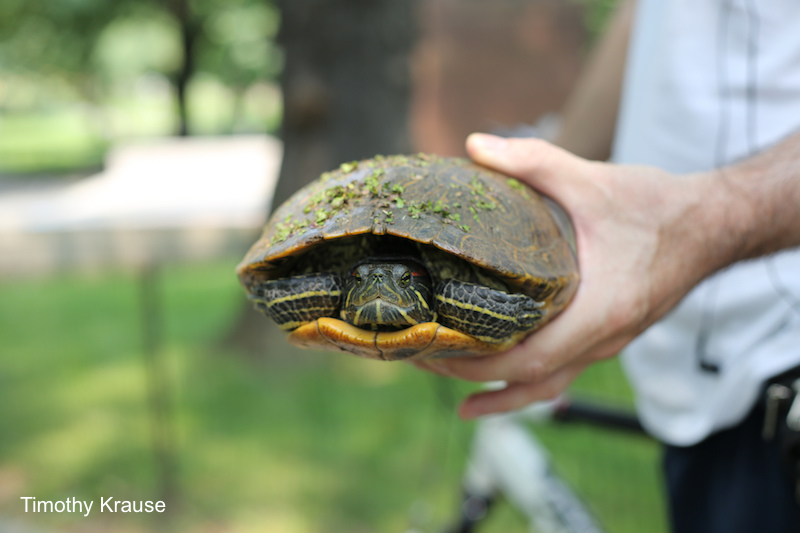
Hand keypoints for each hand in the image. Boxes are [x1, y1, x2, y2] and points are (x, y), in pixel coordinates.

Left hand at [415, 134, 723, 418]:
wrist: (716, 224)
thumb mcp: (593, 180)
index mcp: (601, 310)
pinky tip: (500, 366)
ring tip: (454, 389)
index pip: (530, 360)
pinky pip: (563, 370)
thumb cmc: (662, 207)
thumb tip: (475, 145)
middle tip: (423, 362)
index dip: (476, 365)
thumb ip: (533, 161)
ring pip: (549, 386)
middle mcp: (605, 338)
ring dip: (500, 391)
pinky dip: (526, 376)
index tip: (433, 353)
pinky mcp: (609, 335)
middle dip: (473, 380)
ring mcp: (609, 342)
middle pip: (531, 383)